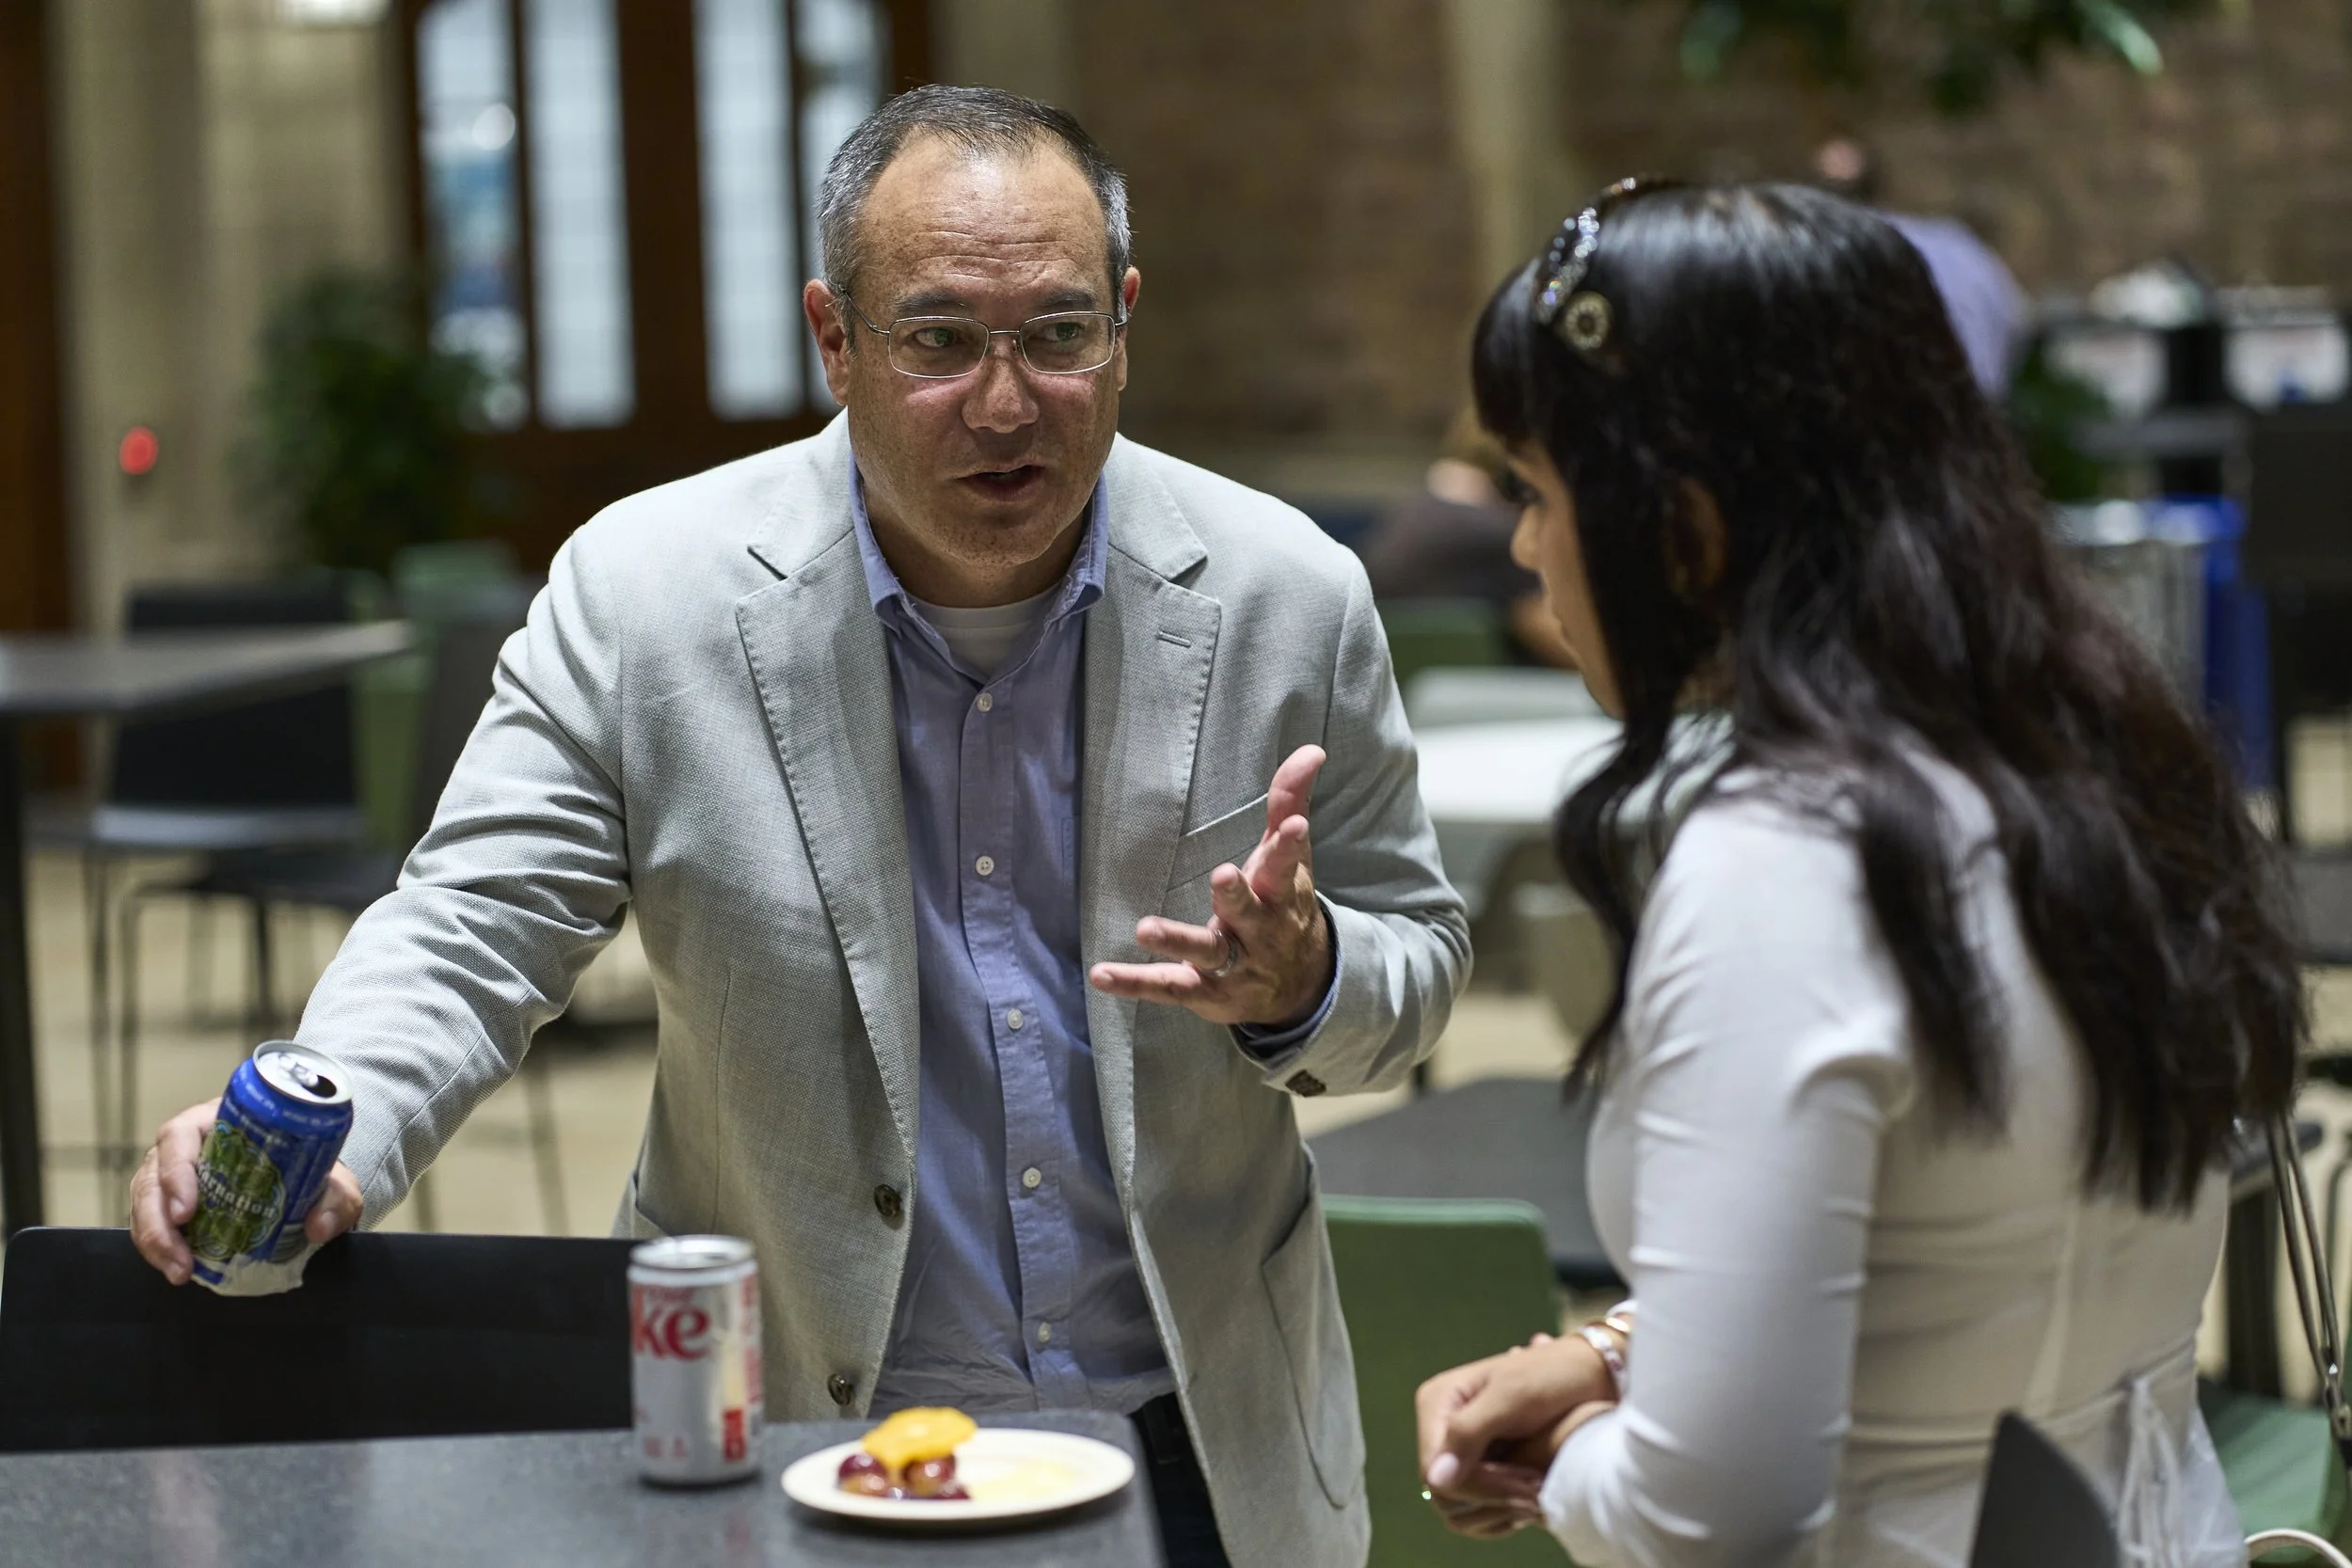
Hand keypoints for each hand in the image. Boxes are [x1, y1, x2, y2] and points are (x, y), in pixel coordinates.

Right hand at [129, 1097, 363, 1284]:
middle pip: (152, 1175)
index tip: (187, 1209)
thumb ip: (336, 1199)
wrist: (309, 1181)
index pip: (181, 1134)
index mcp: (220, 1122)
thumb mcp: (333, 1179)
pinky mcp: (174, 1202)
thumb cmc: (311, 1166)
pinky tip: (178, 1269)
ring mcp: (176, 1174)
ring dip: (155, 1240)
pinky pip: (152, 1221)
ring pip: (145, 1201)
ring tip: (179, 1271)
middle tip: (179, 1256)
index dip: (175, 1169)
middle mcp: (189, 1145)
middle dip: (158, 1219)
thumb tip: (319, 1228)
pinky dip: (159, 1248)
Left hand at [1089, 744, 1334, 1027]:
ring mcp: (1231, 965)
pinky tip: (1101, 974)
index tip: (1294, 825)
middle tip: (1222, 875)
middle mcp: (1259, 931)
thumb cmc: (1285, 907)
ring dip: (1177, 940)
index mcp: (1280, 895)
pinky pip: (1168, 986)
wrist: (1298, 988)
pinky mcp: (1202, 991)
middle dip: (1235, 896)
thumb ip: (1290, 802)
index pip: (1288, 867)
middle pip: (1247, 912)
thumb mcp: (1292, 859)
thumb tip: (1312, 749)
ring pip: (1206, 952)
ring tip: (1145, 928)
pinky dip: (1134, 983)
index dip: (1290, 846)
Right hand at [1415, 1336, 1615, 1533]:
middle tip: (1539, 1491)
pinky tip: (1532, 1500)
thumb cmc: (1553, 1375)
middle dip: (1494, 1498)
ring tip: (1540, 1495)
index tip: (1530, 1485)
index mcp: (1437, 1403)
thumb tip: (1435, 1479)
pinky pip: (1476, 1512)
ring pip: (1460, 1509)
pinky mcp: (1479, 1469)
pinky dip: (1504, 1513)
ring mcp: (1458, 1451)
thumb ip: (1468, 1433)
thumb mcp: (1512, 1396)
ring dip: (1501, 1509)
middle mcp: (1440, 1429)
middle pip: (1445, 1494)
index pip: (1435, 1471)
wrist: (1588, 1375)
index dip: (1480, 1487)